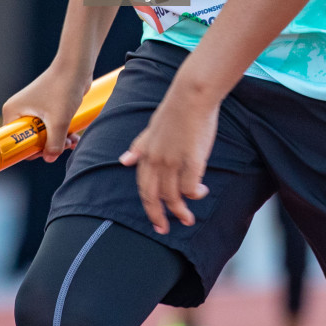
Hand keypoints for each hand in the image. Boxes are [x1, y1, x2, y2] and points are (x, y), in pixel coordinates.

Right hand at [1, 63, 91, 163]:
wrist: (77, 67)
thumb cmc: (63, 89)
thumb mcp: (58, 122)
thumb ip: (54, 144)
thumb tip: (50, 158)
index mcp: (13, 112)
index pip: (14, 141)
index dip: (28, 150)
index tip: (44, 153)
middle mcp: (19, 110)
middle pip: (29, 139)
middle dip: (47, 146)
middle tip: (63, 146)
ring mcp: (32, 108)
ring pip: (42, 134)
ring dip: (58, 141)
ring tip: (72, 141)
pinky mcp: (45, 107)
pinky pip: (50, 126)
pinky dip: (61, 132)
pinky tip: (74, 136)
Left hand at [118, 88, 216, 234]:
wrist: (191, 95)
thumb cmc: (174, 110)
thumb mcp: (151, 129)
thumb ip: (139, 147)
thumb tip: (124, 161)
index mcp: (146, 153)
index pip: (143, 188)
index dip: (148, 207)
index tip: (156, 221)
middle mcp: (156, 160)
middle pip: (154, 197)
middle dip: (159, 217)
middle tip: (165, 230)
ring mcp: (173, 161)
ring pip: (173, 197)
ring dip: (181, 211)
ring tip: (189, 218)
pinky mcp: (192, 160)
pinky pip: (190, 187)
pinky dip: (195, 194)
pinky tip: (202, 193)